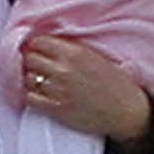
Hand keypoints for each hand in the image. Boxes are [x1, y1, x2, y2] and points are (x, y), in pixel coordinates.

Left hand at [20, 35, 153, 143]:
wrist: (127, 111)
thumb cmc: (115, 82)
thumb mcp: (95, 56)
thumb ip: (71, 49)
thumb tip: (47, 44)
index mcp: (75, 52)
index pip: (39, 42)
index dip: (36, 46)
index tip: (39, 50)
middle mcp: (64, 69)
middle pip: (29, 59)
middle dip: (32, 61)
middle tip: (39, 67)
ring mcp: (58, 90)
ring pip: (27, 78)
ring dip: (31, 79)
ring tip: (41, 82)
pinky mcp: (55, 109)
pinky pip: (29, 98)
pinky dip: (31, 96)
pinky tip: (40, 95)